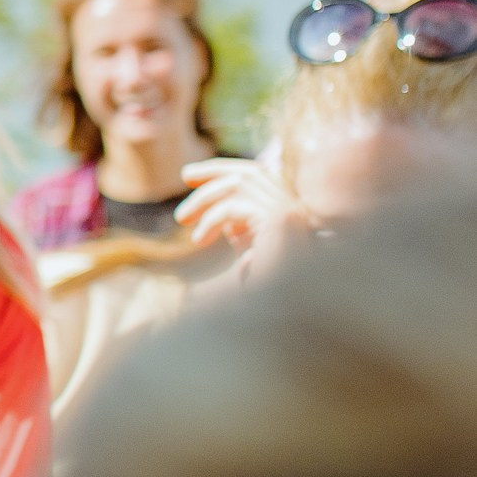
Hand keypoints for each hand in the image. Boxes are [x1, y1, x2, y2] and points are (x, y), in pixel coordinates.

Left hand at [178, 156, 302, 274]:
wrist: (289, 306)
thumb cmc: (268, 282)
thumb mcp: (250, 246)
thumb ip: (239, 225)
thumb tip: (220, 213)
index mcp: (289, 207)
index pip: (257, 173)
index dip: (223, 169)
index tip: (190, 175)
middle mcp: (295, 206)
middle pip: (249, 174)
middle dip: (213, 173)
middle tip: (185, 176)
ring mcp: (289, 212)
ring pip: (239, 186)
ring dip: (205, 199)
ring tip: (181, 219)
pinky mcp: (279, 221)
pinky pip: (235, 207)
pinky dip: (212, 220)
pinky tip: (199, 240)